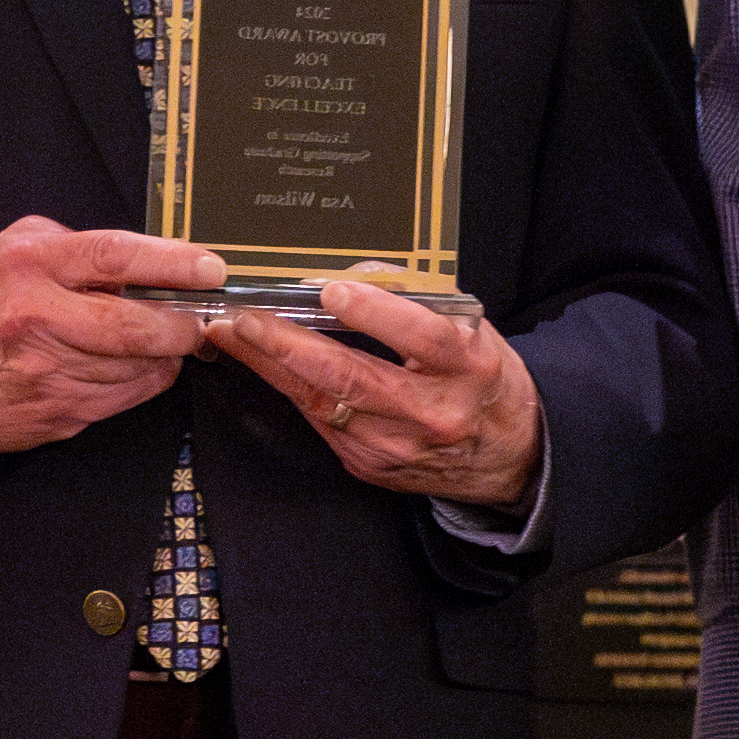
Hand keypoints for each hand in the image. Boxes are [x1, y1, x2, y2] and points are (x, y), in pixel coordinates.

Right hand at [0, 218, 220, 455]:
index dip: (174, 261)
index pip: (117, 257)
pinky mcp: (59, 413)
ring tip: (160, 339)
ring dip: (164, 354)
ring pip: (140, 366)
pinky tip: (132, 365)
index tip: (210, 267)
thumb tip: (141, 257)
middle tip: (196, 315)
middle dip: (183, 322)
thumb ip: (72, 246)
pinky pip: (126, 397)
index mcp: (30, 267)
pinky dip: (142, 380)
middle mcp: (39, 319)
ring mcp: (50, 373)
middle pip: (139, 325)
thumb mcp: (9, 250)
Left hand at [202, 275, 543, 507]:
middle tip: (246, 317)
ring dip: (272, 367)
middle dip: (290, 345)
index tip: (331, 291)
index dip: (376, 313)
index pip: (422, 337)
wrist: (505, 456)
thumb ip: (419, 297)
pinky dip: (290, 388)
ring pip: (323, 404)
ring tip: (233, 334)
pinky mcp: (370, 466)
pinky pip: (321, 422)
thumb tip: (356, 271)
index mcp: (469, 368)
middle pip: (354, 379)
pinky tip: (263, 363)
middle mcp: (433, 413)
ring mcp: (397, 447)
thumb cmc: (483, 378)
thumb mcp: (472, 328)